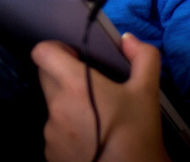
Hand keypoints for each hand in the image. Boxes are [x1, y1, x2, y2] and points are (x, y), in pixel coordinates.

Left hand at [31, 33, 170, 161]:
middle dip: (63, 76)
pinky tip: (89, 141)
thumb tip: (127, 39)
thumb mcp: (148, 93)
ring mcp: (50, 133)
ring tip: (94, 119)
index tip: (75, 57)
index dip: (56, 49)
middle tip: (90, 87)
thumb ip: (143, 57)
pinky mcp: (50, 154)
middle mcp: (55, 107)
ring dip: (66, 106)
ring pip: (52, 107)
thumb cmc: (138, 136)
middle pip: (46, 78)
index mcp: (74, 85)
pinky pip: (54, 133)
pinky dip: (67, 132)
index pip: (42, 52)